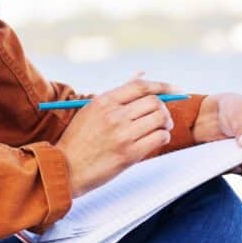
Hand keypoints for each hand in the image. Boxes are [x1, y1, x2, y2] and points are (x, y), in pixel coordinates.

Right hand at [55, 75, 174, 196]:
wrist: (65, 168)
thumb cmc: (79, 139)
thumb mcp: (92, 110)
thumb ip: (118, 94)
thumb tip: (141, 74)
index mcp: (104, 101)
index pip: (141, 86)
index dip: (163, 86)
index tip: (176, 90)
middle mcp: (114, 115)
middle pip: (154, 102)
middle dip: (164, 108)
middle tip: (163, 117)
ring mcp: (122, 135)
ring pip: (160, 119)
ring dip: (165, 123)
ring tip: (160, 128)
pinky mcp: (130, 154)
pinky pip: (160, 138)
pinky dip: (163, 137)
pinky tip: (155, 140)